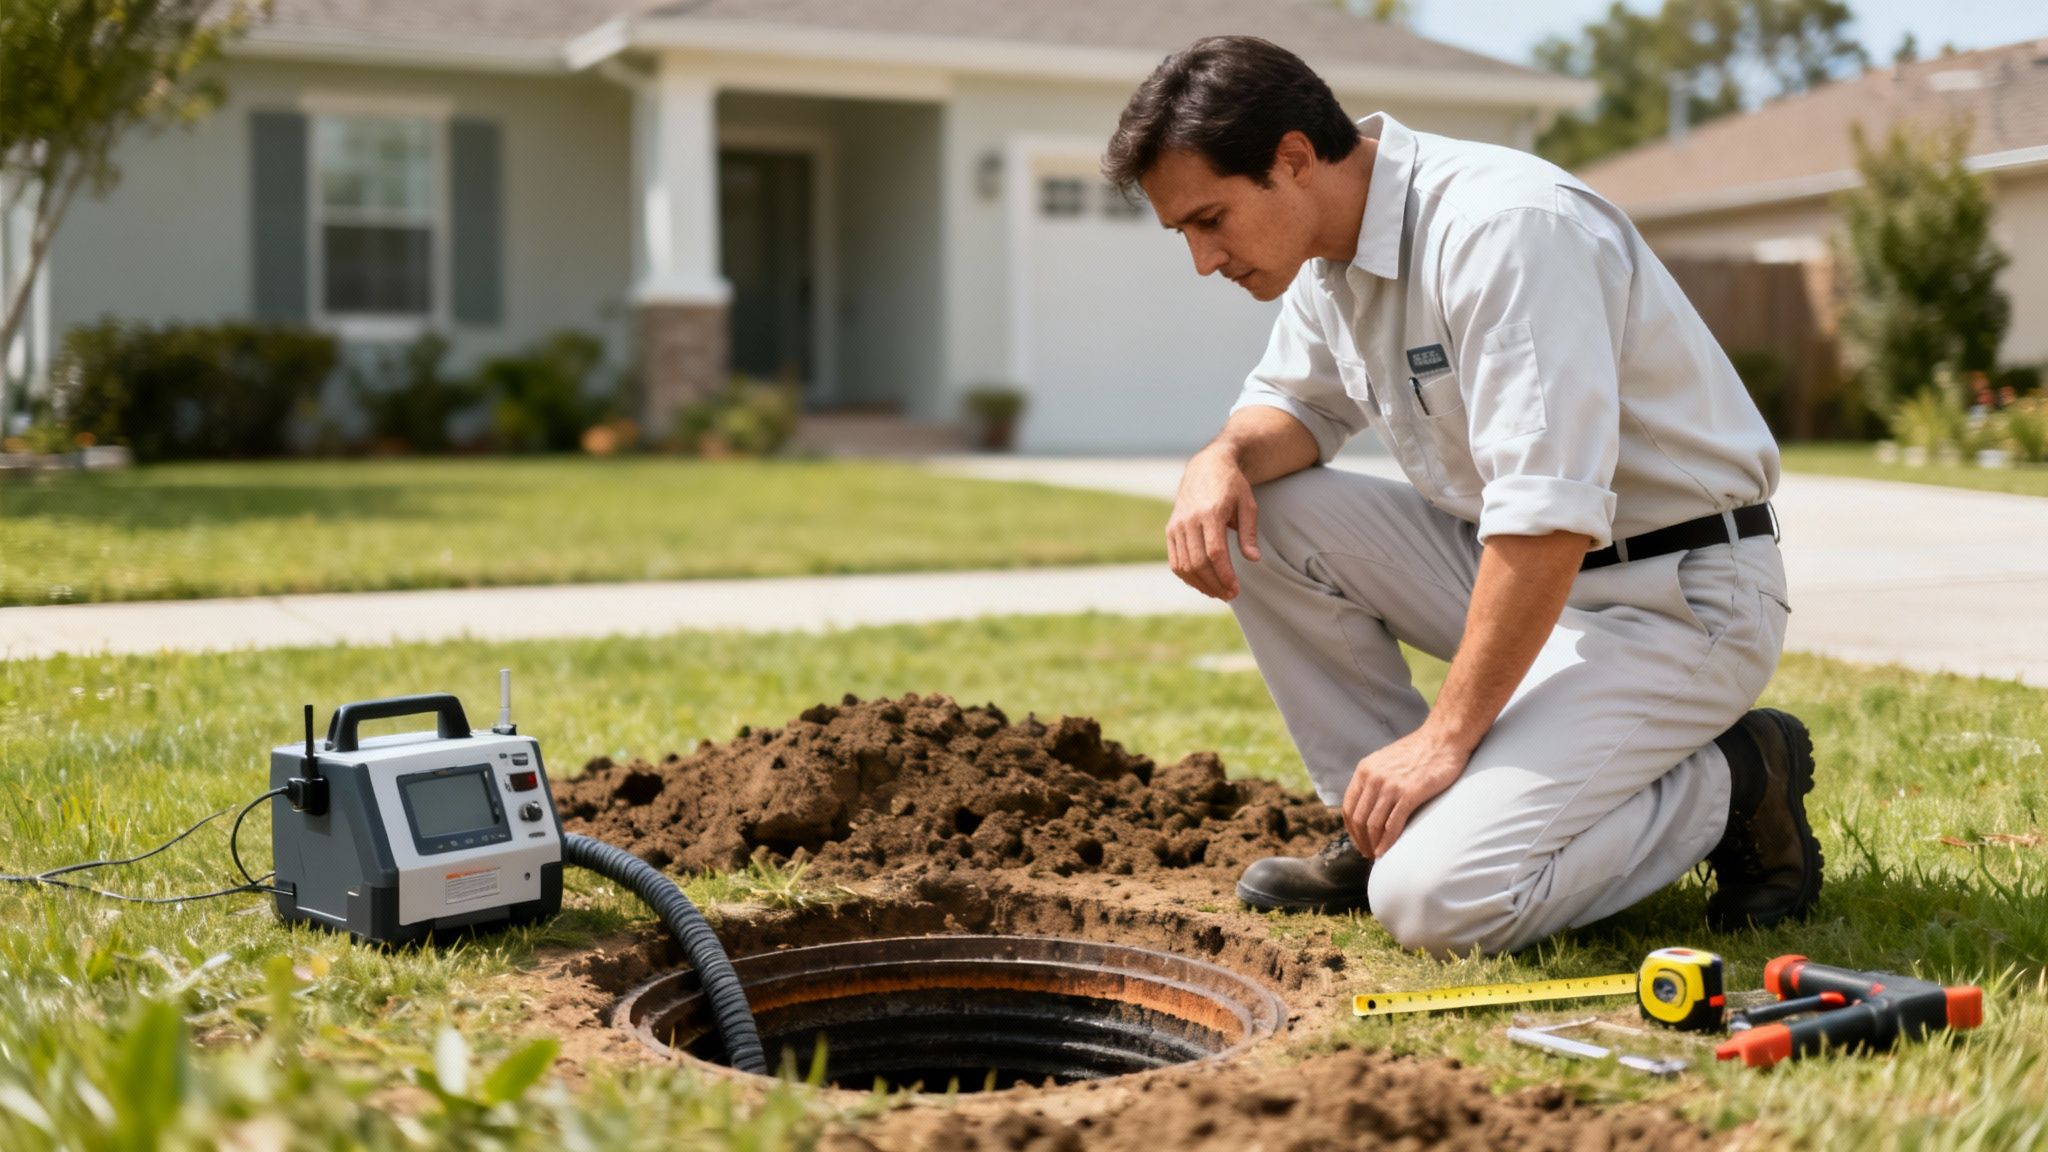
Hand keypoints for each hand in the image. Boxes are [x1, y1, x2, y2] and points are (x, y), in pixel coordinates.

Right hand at [1167, 446, 1259, 600]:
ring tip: (1218, 593)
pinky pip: (1175, 560)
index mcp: (1210, 512)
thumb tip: (1253, 559)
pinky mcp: (1171, 529)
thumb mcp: (1248, 504)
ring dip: (1201, 584)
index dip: (1224, 574)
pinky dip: (1187, 577)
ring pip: (1184, 565)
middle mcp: (1189, 519)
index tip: (1236, 589)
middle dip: (1215, 584)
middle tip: (1231, 595)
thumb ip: (1249, 533)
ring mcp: (1177, 525)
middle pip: (1198, 562)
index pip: (1214, 552)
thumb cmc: (1232, 486)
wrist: (1206, 466)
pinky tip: (1203, 584)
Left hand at [1342, 728, 1471, 857]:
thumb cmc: (1419, 752)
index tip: (1358, 841)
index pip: (1349, 807)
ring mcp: (1390, 786)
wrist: (1443, 739)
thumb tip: (1369, 805)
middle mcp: (1373, 778)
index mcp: (1364, 770)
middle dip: (1361, 841)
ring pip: (1373, 824)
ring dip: (1373, 844)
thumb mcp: (1386, 761)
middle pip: (1358, 819)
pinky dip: (1388, 842)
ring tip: (1377, 855)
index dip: (1351, 829)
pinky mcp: (1409, 794)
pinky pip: (1392, 825)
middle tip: (1368, 854)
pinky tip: (1387, 851)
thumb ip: (1375, 779)